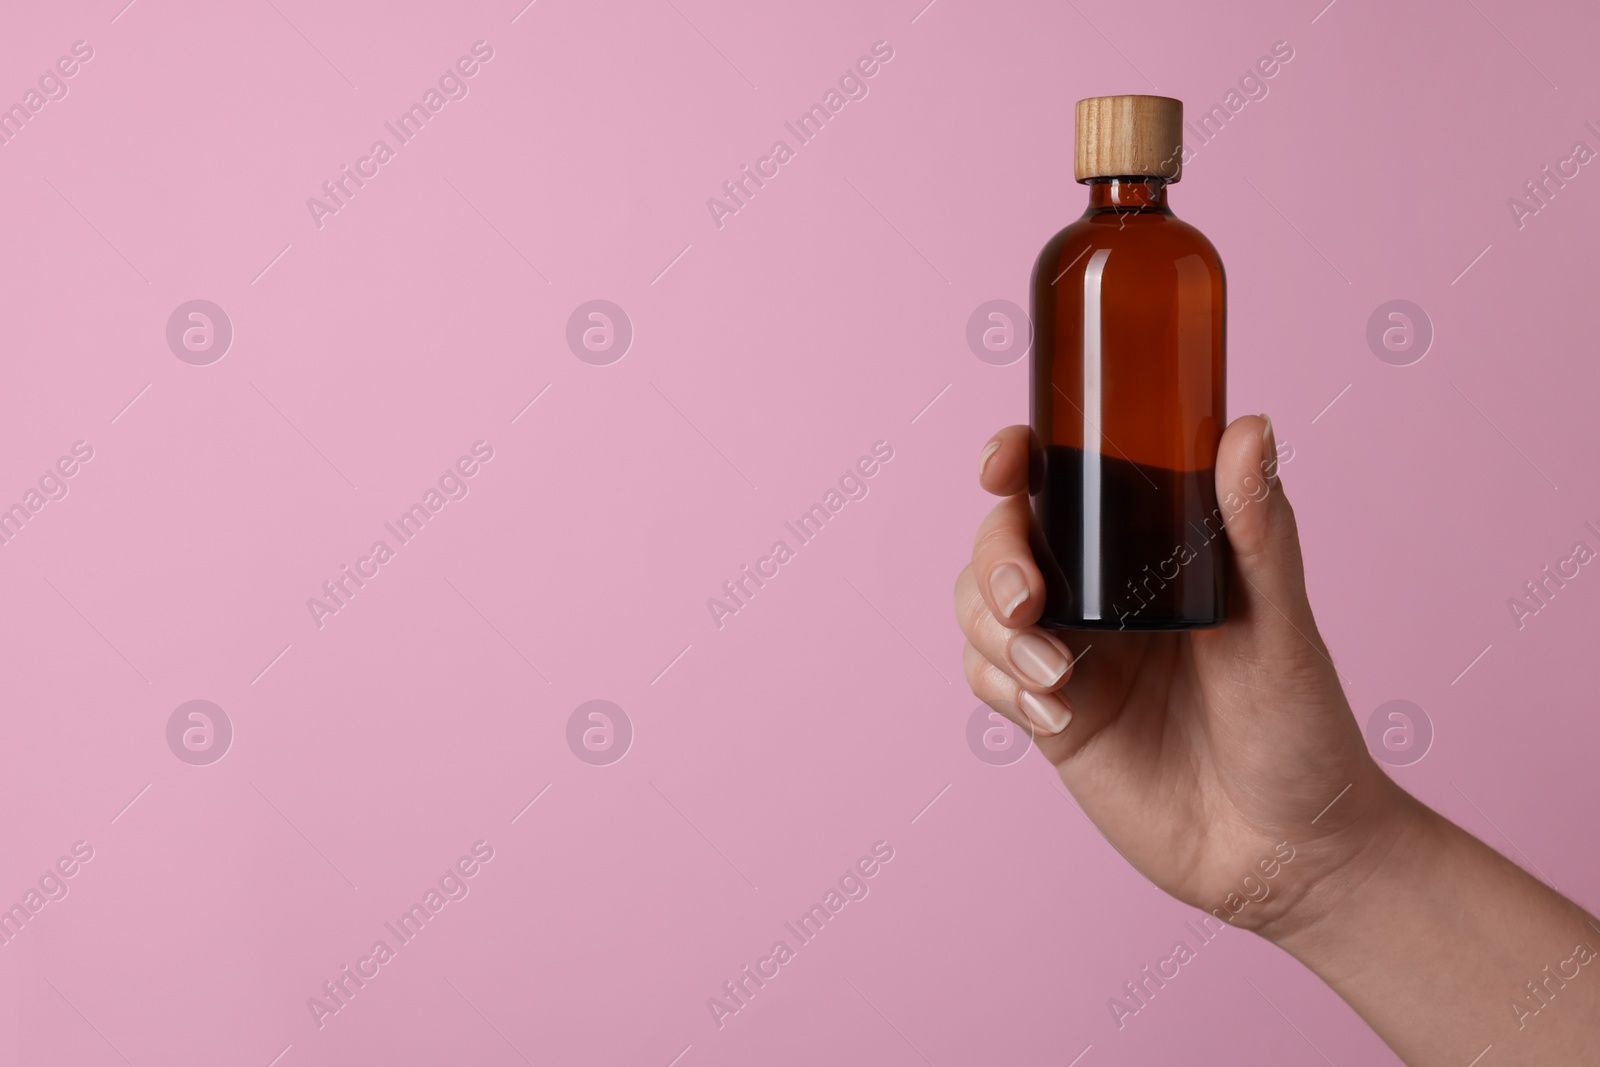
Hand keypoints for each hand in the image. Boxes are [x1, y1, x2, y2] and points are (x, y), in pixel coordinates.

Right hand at [955, 417, 1405, 936]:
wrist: (1288, 854)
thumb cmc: (1303, 731)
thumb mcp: (1281, 624)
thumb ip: (1259, 530)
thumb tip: (1250, 426)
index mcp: (1154, 549)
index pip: (1067, 482)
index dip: (1018, 460)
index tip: (1002, 465)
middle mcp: (1104, 593)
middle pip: (1003, 541)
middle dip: (994, 560)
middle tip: (1027, 600)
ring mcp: (1073, 653)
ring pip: (979, 607)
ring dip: (992, 629)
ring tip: (1053, 673)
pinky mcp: (1051, 716)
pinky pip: (987, 676)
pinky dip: (1000, 683)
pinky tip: (1055, 711)